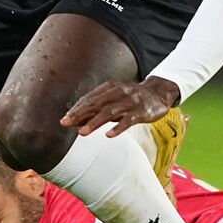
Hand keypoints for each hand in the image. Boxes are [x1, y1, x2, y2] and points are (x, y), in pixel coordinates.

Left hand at [61, 76, 181, 137]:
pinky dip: (118, 127)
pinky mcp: (141, 112)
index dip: (76, 109)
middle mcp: (118, 92)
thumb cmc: (131, 98)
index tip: (64, 120)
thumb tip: (75, 121)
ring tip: (82, 133)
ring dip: (94, 122)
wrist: (158, 93)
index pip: (89, 99)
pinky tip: (108, 135)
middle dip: (79, 114)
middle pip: (96, 104)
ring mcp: (130, 102)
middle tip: (65, 124)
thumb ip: (96, 109)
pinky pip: (129, 120)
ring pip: (110, 112)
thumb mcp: (113, 100)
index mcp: (109, 88)